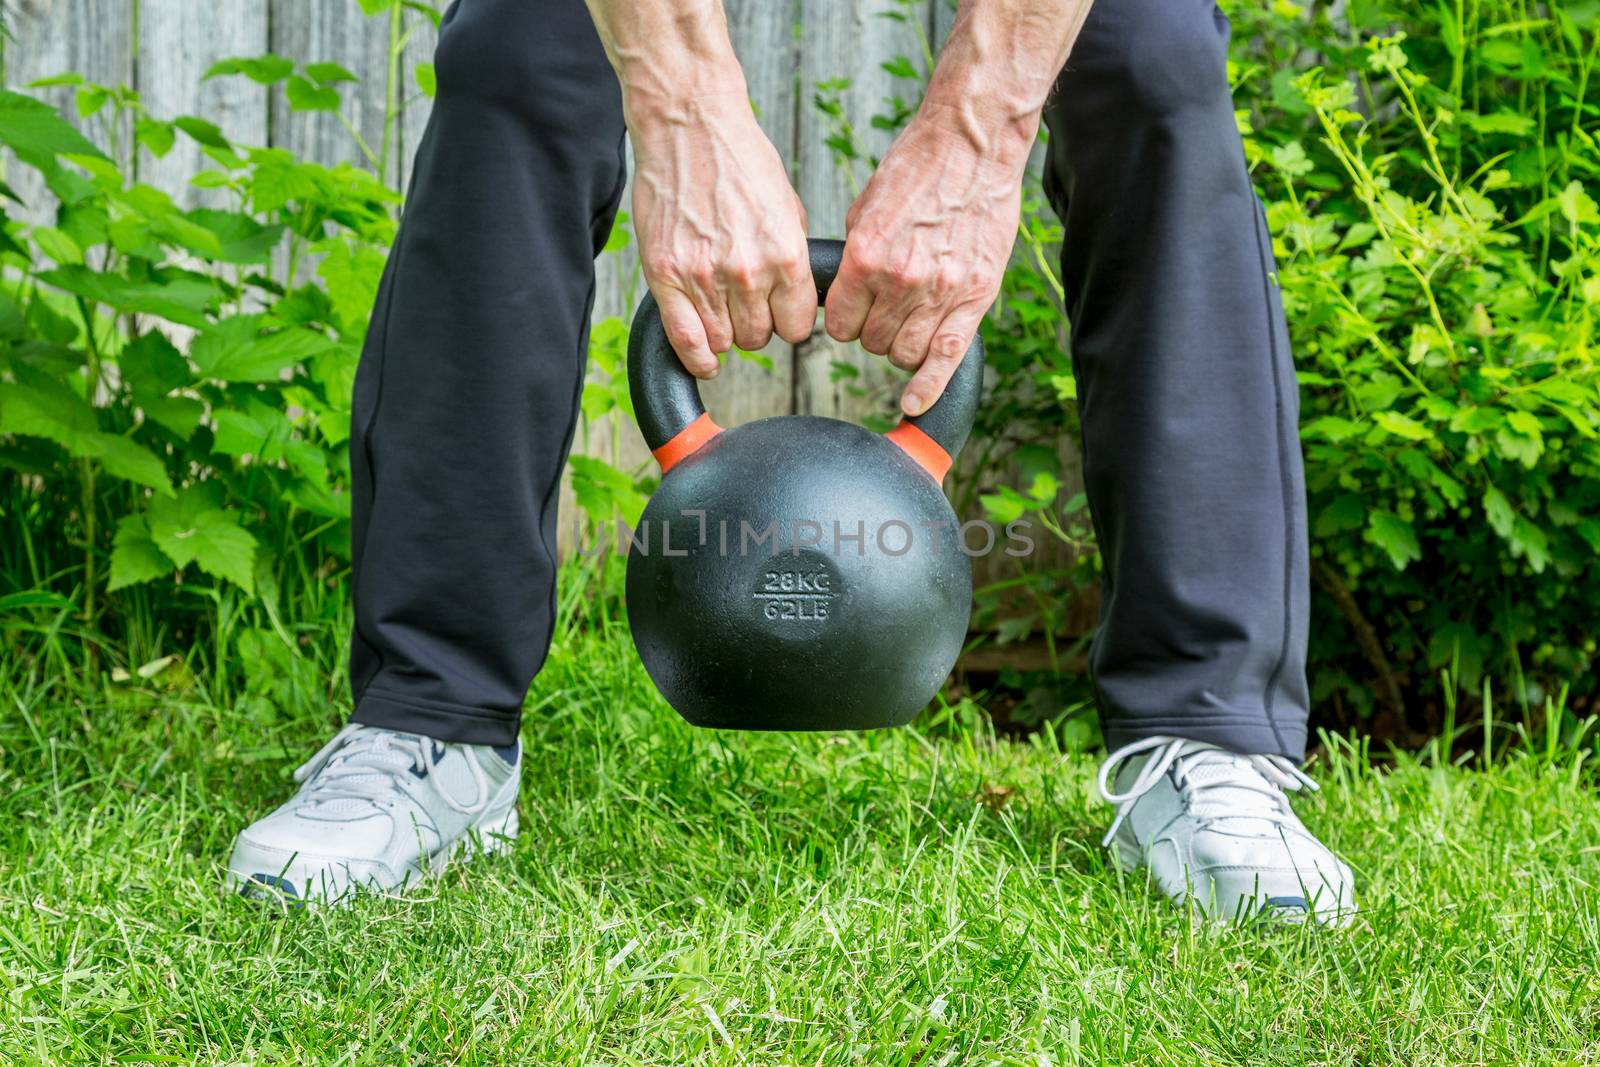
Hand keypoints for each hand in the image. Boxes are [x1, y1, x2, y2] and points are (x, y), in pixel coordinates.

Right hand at [630, 94, 814, 378]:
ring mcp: (704, 276)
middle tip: (744, 301)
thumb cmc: (738, 157)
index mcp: (785, 255)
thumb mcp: (787, 205)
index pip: (796, 328)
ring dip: (724, 331)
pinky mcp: (666, 275)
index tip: (778, 313)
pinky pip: (685, 339)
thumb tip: (798, 295)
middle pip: (758, 338)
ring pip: (723, 341)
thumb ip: (792, 256)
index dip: (787, 322)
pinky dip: (696, 357)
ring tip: (719, 305)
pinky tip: (704, 359)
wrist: (690, 123)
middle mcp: (747, 272)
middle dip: (755, 325)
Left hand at [825, 109, 1024, 416]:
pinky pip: (946, 357)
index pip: (840, 323)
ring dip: (900, 346)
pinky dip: (929, 387)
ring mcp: (939, 291)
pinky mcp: (974, 296)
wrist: (971, 145)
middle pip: (871, 342)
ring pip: (904, 353)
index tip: (852, 313)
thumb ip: (855, 257)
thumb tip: (842, 292)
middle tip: (884, 309)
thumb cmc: (918, 168)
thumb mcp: (866, 208)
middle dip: (872, 331)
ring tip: (909, 322)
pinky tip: (915, 403)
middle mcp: (900, 280)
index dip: (844, 321)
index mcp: (865, 257)